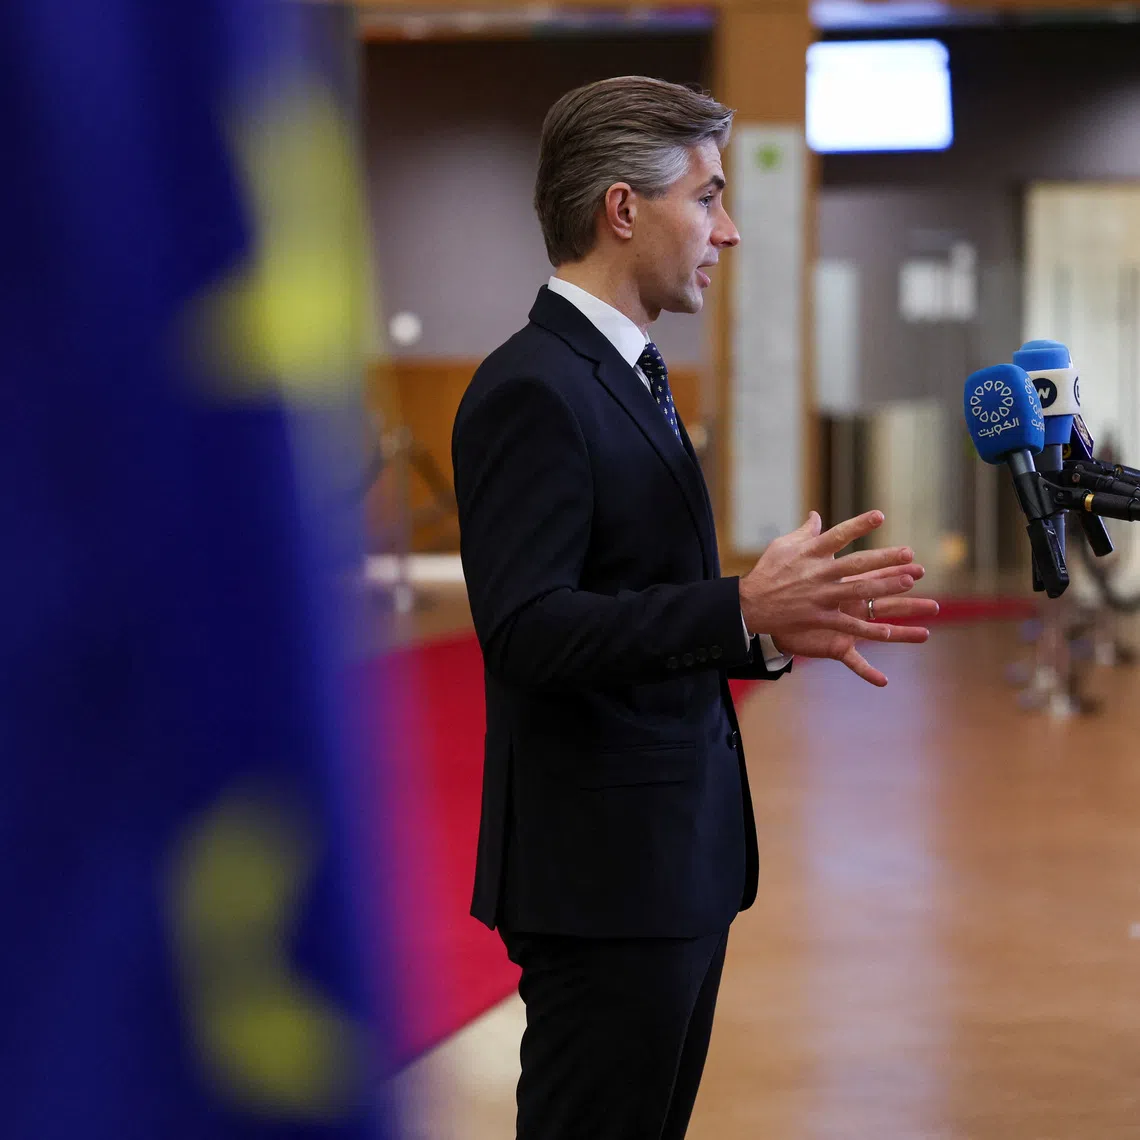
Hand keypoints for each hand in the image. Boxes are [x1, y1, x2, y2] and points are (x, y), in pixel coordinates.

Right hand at [738, 510, 926, 684]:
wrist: (750, 604)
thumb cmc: (767, 571)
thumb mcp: (782, 546)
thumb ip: (804, 532)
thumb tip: (816, 515)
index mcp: (810, 552)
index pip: (839, 535)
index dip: (860, 525)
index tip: (880, 516)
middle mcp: (818, 573)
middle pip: (857, 564)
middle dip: (884, 558)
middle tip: (908, 553)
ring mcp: (820, 596)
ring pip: (858, 590)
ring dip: (884, 586)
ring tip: (908, 581)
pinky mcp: (818, 617)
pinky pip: (847, 625)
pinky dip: (866, 630)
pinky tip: (887, 632)